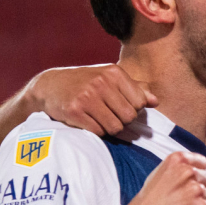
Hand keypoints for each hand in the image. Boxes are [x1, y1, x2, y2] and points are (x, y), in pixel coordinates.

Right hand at [27, 64, 156, 135]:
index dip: (133, 110)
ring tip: (98, 118)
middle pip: (129, 117)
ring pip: (115, 127)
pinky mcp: (75, 111)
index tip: (120, 107)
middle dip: (122, 121)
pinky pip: (98, 132)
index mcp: (114, 73)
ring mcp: (87, 97)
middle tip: (109, 115)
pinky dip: (96, 131)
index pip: (140, 103)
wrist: (50, 86)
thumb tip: (155, 101)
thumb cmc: (86, 83)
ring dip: (109, 128)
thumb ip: (135, 89)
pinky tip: (88, 121)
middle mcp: (101, 82)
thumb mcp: (110, 79)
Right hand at [108, 152, 205, 204]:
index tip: (182, 186)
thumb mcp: (165, 182)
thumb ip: (192, 179)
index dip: (195, 177)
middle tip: (176, 202)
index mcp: (177, 160)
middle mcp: (188, 171)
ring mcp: (196, 190)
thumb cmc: (149, 204)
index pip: (202, 163)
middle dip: (197, 193)